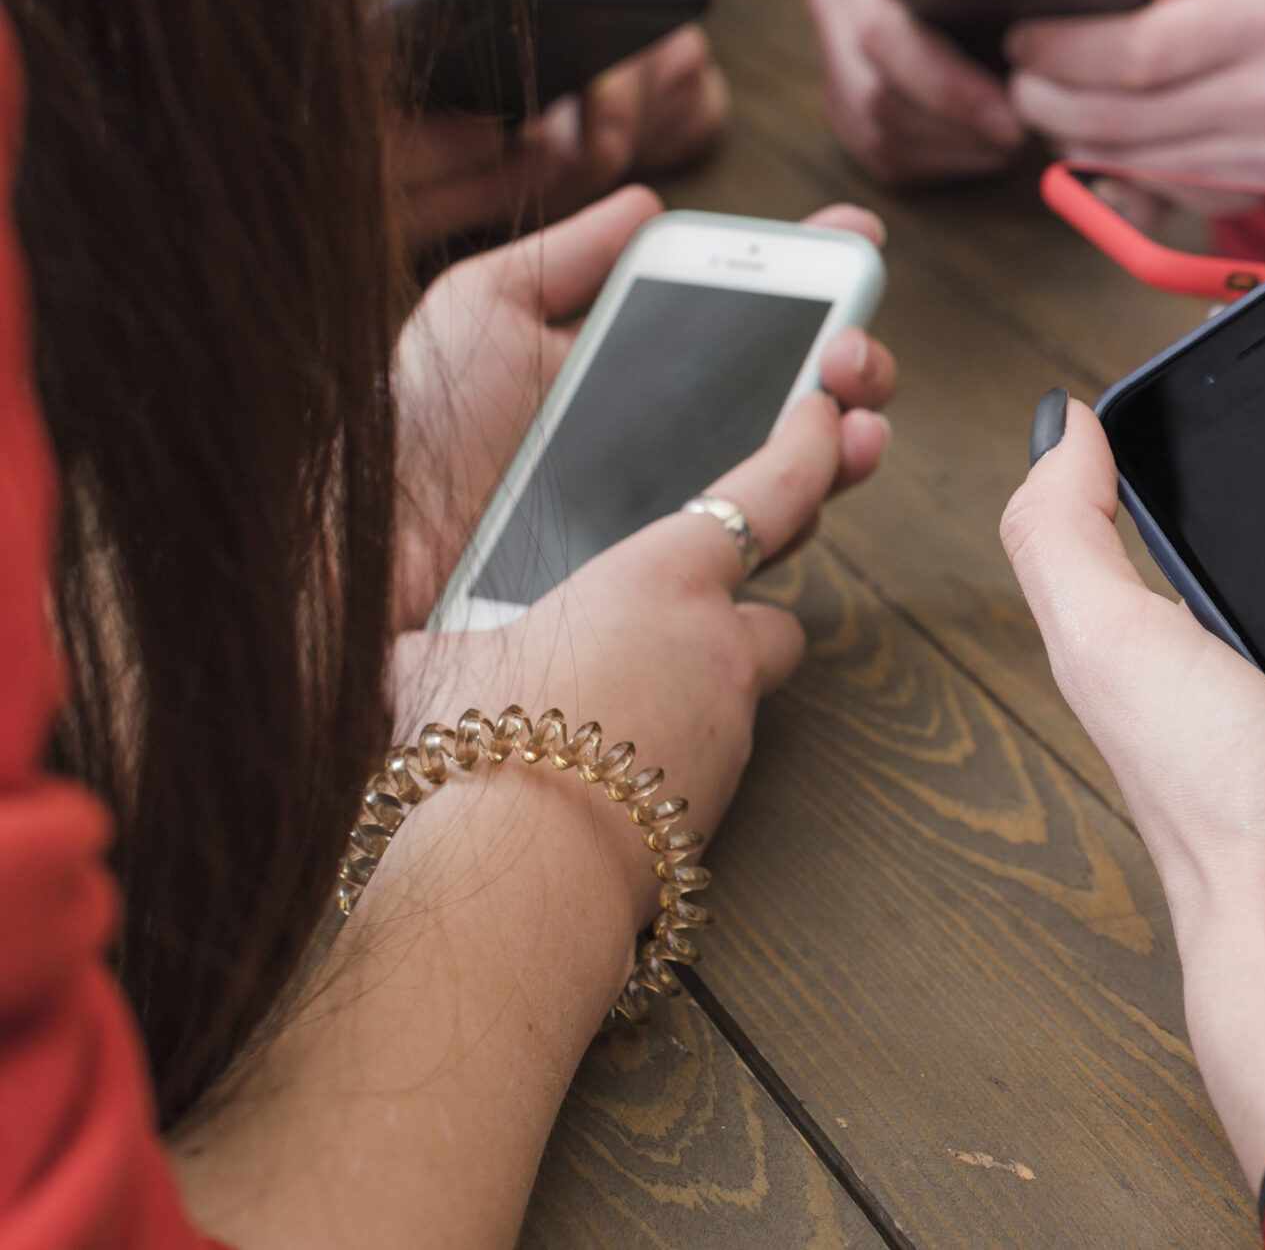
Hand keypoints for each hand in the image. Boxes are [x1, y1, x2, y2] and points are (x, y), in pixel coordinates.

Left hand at [392, 186, 895, 629]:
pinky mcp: (678, 576)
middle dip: (854, 355)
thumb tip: (645, 200)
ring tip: (852, 394)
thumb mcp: (482, 308)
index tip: (853, 232)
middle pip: (802, 397)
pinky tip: (829, 453)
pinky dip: (816, 489)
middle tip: (849, 342)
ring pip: (805, 467)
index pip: (752, 320)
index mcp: (643, 370)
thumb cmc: (415, 424)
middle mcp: (680, 442)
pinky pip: (765, 534)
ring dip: (854, 421)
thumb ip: (569, 255)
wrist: (377, 539)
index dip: (816, 275)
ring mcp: (684, 511)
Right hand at [392, 383, 886, 923]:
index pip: (768, 492)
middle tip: (683, 623)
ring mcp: (727, 734)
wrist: (516, 880)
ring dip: (704, 691)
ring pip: (744, 694)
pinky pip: (710, 763)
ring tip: (624, 709)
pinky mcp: (715, 807)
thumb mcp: (432, 664)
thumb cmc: (474, 749)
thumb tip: (398, 640)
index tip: (832, 416)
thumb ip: (444, 636)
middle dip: (742, 614)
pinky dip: (674, 757)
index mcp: (661, 581)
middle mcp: (715, 649)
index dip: (809, 449)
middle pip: (774, 611)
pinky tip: (608, 778)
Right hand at [806, 0, 1131, 187]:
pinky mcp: (853, 107)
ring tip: (1015, 140)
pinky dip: (945, 162)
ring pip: (881, 133)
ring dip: (955, 147)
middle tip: (1021, 137)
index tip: (1012, 114)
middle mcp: (836, 3)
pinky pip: (889, 159)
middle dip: (955, 126)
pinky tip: (990, 149)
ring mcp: (836, 59)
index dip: (946, 84)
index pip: (881, 31)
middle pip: (874, 95)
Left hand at [1008, 0, 1264, 179]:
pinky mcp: (1252, 196)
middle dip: (1049, 95)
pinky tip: (1095, 129)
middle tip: (1022, 72)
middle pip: (1120, 115)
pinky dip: (1105, 164)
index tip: (1023, 35)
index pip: (1139, 49)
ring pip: (1124, 161)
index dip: (1062, 48)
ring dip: (1069, 133)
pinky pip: (1148, 192)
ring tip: (1050, 97)